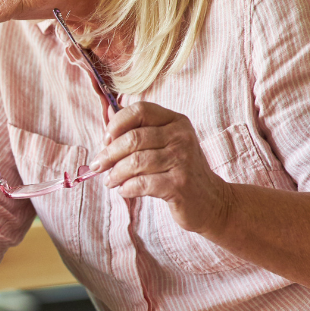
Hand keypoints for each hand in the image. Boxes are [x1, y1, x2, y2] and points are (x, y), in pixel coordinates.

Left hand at [90, 101, 234, 234]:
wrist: (211, 201)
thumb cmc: (179, 170)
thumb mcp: (165, 144)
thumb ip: (138, 130)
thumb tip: (106, 116)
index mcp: (176, 121)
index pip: (140, 110)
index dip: (117, 123)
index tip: (105, 140)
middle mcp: (181, 137)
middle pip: (133, 138)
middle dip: (109, 154)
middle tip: (98, 166)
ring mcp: (182, 160)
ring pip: (135, 162)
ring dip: (115, 173)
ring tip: (110, 181)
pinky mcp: (179, 184)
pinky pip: (142, 183)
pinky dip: (127, 188)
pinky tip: (124, 190)